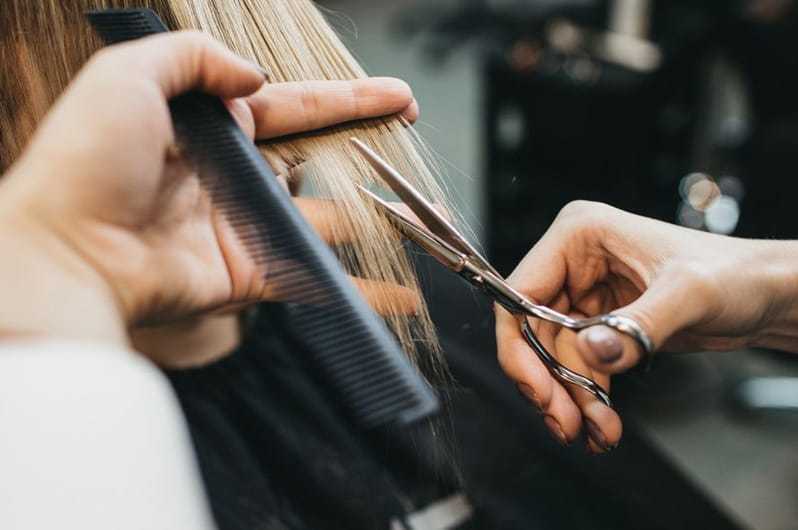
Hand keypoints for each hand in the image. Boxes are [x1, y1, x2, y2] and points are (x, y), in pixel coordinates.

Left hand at [0, 32, 419, 344]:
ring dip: (370, 217)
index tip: (395, 96)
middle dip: (365, 144)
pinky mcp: (247, 274)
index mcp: (209, 128)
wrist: (66, 252)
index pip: (292, 105)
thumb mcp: (128, 75)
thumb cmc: (86, 161)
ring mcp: (241, 227)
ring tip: (417, 212)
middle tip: (409, 134)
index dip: (346, 99)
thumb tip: (252, 77)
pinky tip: (399, 290)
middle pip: (314, 155)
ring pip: (321, 219)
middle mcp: (230, 176)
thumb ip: (193, 57)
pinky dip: (357, 288)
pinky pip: (311, 278)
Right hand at [496, 200, 797, 451]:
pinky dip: (587, 398)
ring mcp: (585, 294)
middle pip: (532, 331)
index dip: (519, 346)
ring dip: (572, 398)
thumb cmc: (736, 274)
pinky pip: (578, 366)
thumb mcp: (689, 295)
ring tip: (598, 431)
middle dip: (550, 382)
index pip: (521, 293)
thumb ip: (637, 326)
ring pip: (554, 356)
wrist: (767, 296)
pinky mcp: (600, 323)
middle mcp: (574, 263)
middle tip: (566, 423)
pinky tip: (603, 423)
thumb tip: (590, 351)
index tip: (538, 390)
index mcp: (579, 235)